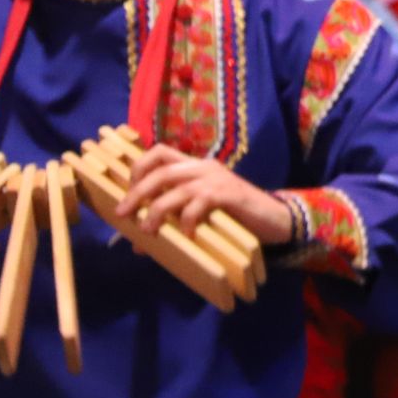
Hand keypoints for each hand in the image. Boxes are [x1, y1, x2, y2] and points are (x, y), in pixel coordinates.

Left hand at [114, 146, 293, 244]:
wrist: (273, 218)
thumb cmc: (233, 216)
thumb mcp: (199, 214)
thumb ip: (172, 221)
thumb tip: (137, 244)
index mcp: (195, 167)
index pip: (160, 153)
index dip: (139, 168)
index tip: (127, 191)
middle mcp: (204, 167)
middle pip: (161, 170)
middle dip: (137, 192)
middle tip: (123, 213)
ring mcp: (217, 179)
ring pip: (176, 187)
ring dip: (156, 209)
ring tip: (148, 230)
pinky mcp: (229, 194)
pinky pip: (199, 203)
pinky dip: (187, 220)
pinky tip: (187, 234)